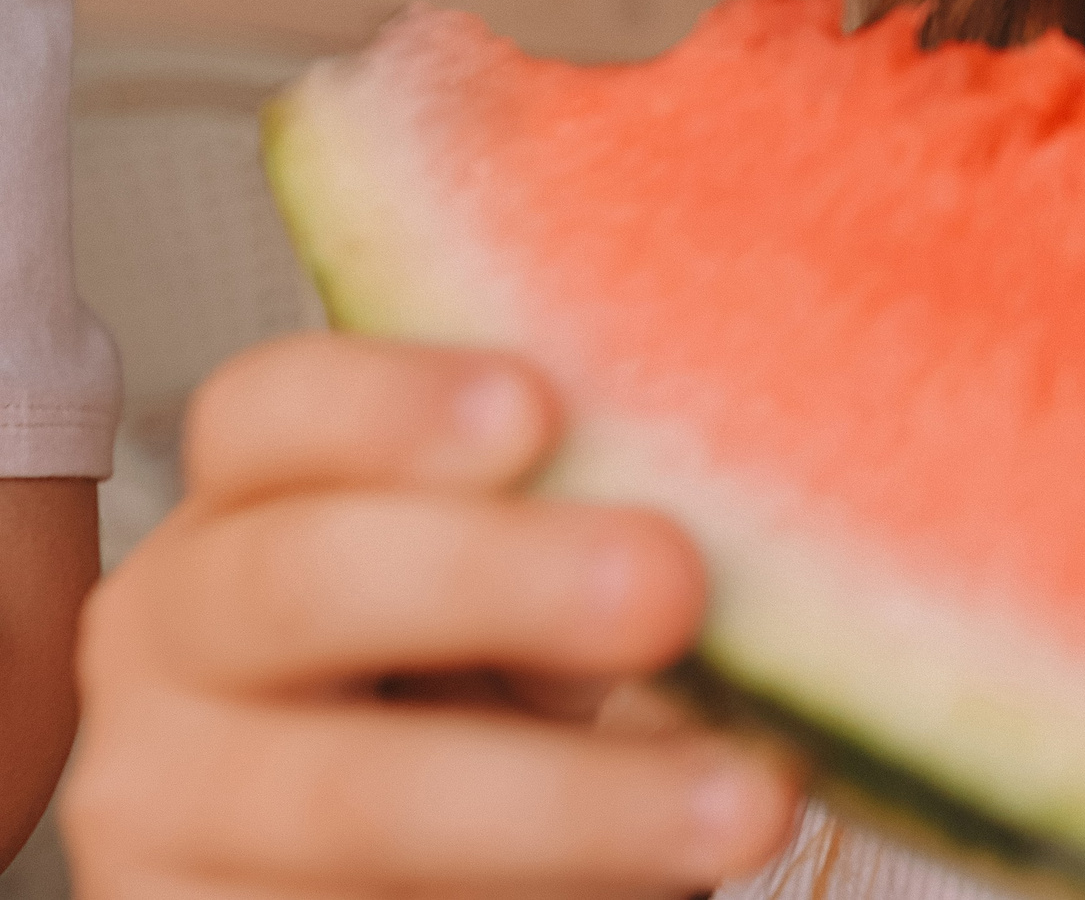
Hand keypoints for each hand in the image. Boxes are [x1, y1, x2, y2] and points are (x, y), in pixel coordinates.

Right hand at [63, 333, 802, 898]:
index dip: (393, 403)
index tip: (537, 408)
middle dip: (496, 579)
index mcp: (250, 501)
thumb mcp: (526, 590)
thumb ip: (580, 528)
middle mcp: (176, 640)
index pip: (274, 412)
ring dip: (571, 803)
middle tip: (671, 584)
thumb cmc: (493, 683)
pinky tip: (665, 889)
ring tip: (746, 802)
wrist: (445, 868)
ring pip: (355, 801)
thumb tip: (716, 527)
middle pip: (298, 581)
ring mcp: (169, 810)